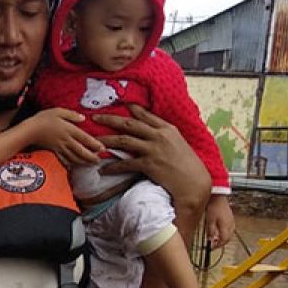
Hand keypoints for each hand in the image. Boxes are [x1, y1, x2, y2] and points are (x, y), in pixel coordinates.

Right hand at [23, 108, 101, 166]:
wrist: (29, 131)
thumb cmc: (43, 119)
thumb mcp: (58, 111)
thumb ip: (72, 115)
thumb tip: (83, 118)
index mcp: (69, 130)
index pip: (85, 138)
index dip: (95, 144)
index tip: (103, 149)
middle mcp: (66, 140)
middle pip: (81, 151)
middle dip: (91, 157)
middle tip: (99, 161)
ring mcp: (60, 147)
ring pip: (74, 157)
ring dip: (83, 162)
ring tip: (90, 164)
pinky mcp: (54, 151)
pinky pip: (64, 159)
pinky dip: (71, 164)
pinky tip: (74, 165)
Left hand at [94, 104, 209, 214]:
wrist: (194, 184)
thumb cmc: (188, 166)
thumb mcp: (178, 144)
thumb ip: (165, 137)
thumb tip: (153, 133)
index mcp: (168, 129)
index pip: (146, 115)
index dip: (131, 108)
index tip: (119, 103)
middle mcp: (160, 136)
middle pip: (130, 123)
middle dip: (110, 119)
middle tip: (95, 117)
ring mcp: (154, 149)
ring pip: (124, 140)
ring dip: (106, 141)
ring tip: (93, 143)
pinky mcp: (149, 164)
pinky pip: (125, 164)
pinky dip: (112, 167)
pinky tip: (103, 169)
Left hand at [205, 194, 235, 247]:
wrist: (219, 197)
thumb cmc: (213, 207)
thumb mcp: (210, 220)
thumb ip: (211, 231)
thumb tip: (210, 240)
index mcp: (226, 226)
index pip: (223, 240)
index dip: (217, 245)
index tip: (211, 247)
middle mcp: (231, 225)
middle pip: (227, 238)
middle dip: (220, 243)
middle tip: (213, 245)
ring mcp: (232, 222)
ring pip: (230, 234)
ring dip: (223, 239)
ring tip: (215, 239)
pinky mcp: (232, 219)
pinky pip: (230, 229)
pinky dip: (225, 233)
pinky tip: (220, 232)